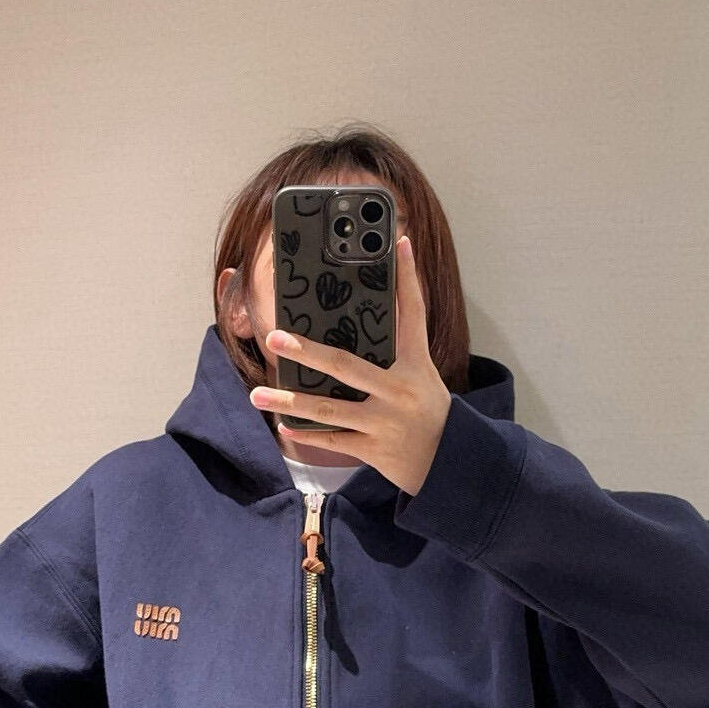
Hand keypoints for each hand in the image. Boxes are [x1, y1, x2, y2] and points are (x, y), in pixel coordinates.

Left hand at [248, 235, 452, 497]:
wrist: (451, 464)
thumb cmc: (429, 412)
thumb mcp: (422, 376)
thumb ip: (398, 350)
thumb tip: (364, 318)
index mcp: (416, 365)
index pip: (413, 313)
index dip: (407, 278)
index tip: (398, 243)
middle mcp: (399, 391)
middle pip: (346, 366)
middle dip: (308, 351)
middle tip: (274, 337)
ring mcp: (384, 423)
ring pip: (329, 409)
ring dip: (290, 402)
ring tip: (257, 395)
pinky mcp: (374, 450)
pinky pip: (334, 440)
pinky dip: (308, 434)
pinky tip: (284, 427)